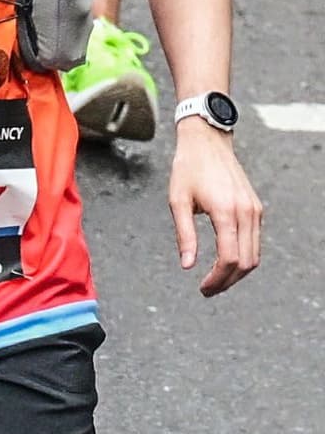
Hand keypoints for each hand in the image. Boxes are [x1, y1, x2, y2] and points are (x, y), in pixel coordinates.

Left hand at [167, 117, 262, 295]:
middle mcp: (246, 212)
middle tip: (208, 290)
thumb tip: (188, 265)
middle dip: (228, 281)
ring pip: (254, 254)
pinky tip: (224, 262)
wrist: (207, 143)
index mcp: (226, 211)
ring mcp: (255, 210)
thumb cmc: (188, 169)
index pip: (229, 257)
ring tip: (215, 281)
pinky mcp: (256, 208)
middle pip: (246, 262)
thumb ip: (184, 235)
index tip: (202, 288)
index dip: (217, 279)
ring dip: (236, 272)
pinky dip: (243, 257)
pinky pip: (254, 241)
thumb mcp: (177, 201)